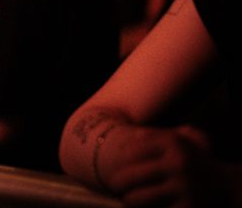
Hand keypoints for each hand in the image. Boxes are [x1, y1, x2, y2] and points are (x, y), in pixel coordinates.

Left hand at [104, 125, 235, 206]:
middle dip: (116, 184)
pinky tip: (147, 205)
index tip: (110, 166)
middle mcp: (178, 164)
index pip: (127, 153)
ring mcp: (184, 187)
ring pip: (137, 198)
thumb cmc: (189, 160)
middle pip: (128, 177)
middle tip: (113, 185)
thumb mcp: (176, 141)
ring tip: (127, 197)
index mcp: (172, 144)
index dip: (115, 162)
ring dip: (128, 200)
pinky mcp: (187, 207)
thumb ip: (153, 135)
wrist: (224, 185)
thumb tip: (130, 133)